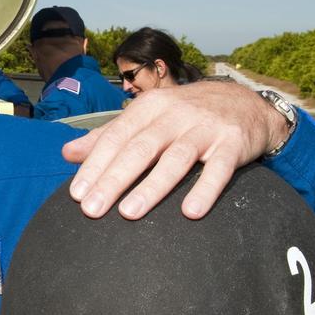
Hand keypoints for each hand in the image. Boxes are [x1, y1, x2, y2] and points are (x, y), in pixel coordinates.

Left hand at [62, 81, 289, 219]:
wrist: (246, 102)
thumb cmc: (186, 114)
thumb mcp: (147, 117)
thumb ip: (109, 136)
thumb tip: (68, 154)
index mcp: (149, 108)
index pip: (115, 137)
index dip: (95, 165)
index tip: (77, 194)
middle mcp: (175, 115)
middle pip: (139, 149)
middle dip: (113, 180)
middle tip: (92, 209)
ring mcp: (205, 128)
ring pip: (175, 159)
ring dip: (151, 187)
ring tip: (129, 213)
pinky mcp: (233, 143)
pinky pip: (219, 169)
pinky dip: (205, 189)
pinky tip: (190, 212)